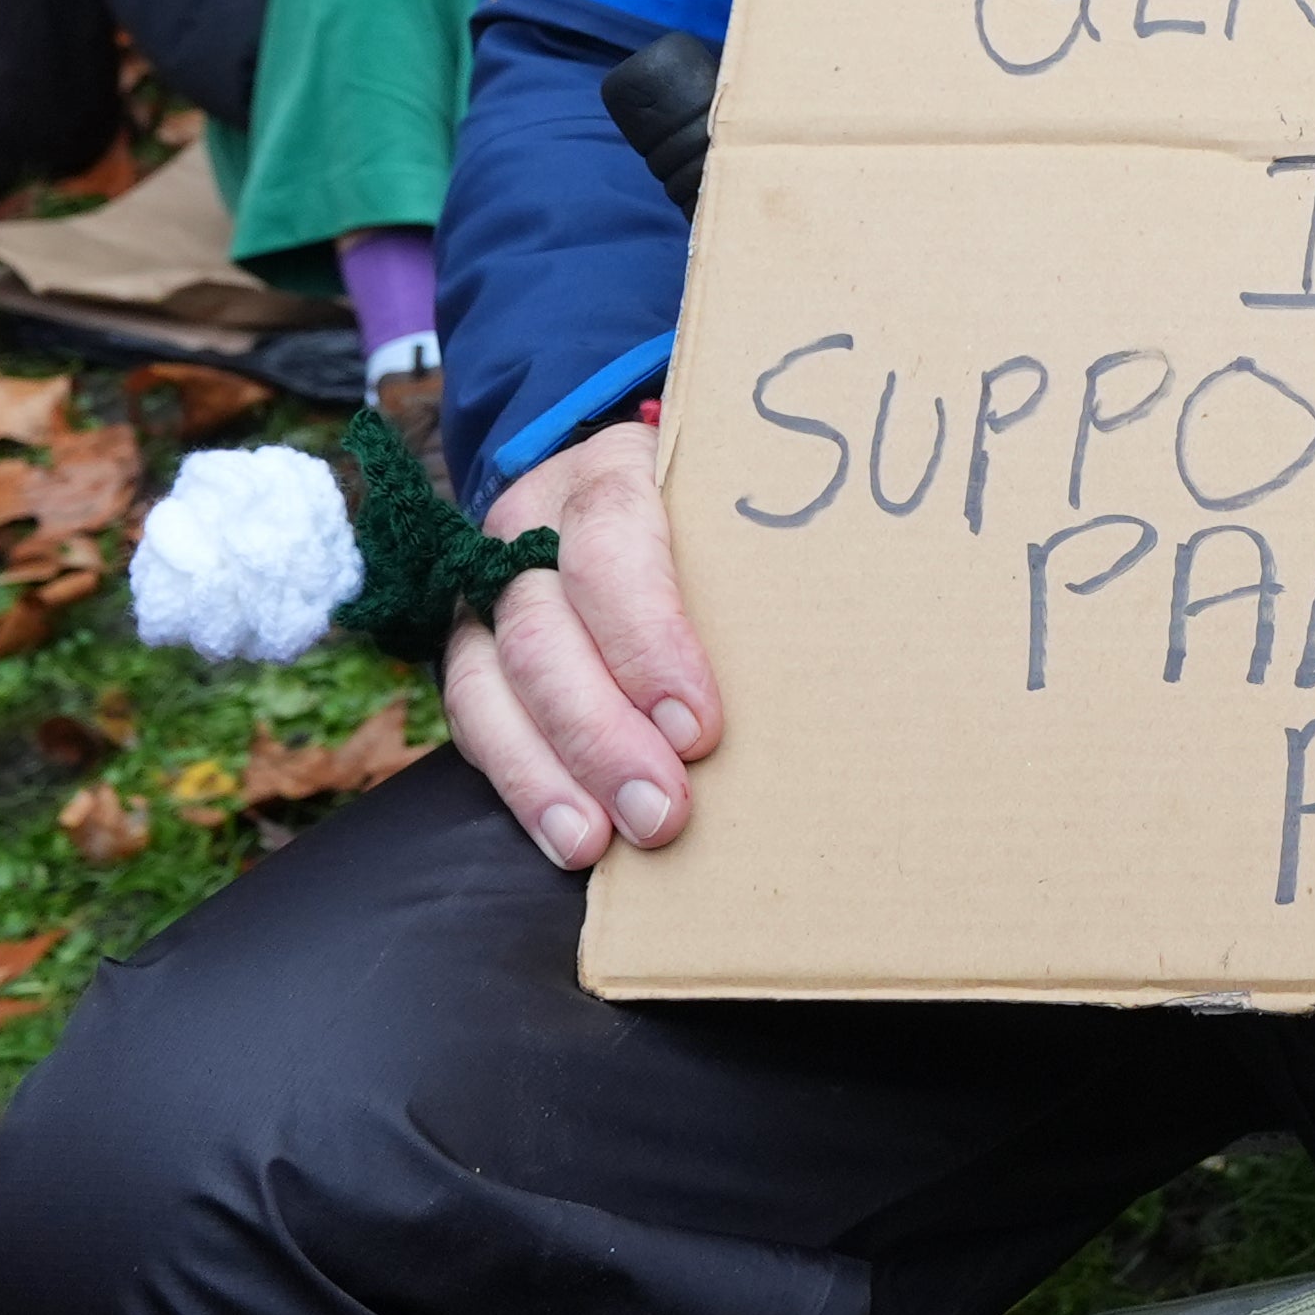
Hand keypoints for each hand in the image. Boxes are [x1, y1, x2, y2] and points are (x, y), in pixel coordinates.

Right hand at [440, 418, 720, 867]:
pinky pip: (475, 718)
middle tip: (661, 811)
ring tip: (595, 843)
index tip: (699, 729)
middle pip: (542, 627)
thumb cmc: (718, 528)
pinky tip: (568, 836)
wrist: (644, 501)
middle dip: (600, 733)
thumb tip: (841, 666)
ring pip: (488, 680)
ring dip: (547, 773)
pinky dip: (521, 783)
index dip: (649, 640)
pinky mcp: (473, 646)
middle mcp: (534, 522)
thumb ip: (762, 572)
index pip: (611, 542)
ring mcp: (490, 586)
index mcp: (610, 472)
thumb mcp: (739, 520)